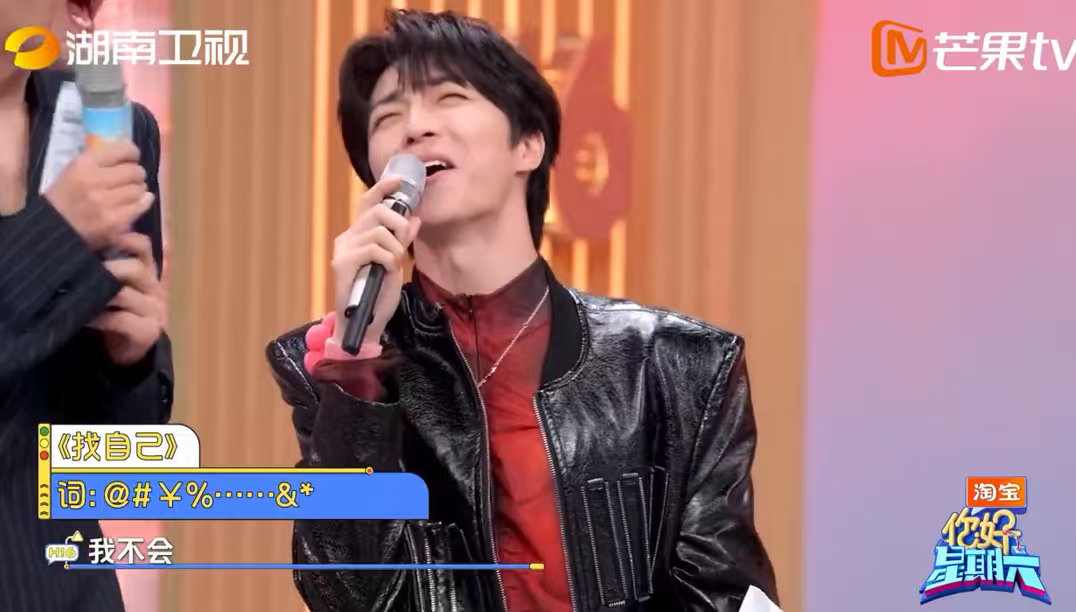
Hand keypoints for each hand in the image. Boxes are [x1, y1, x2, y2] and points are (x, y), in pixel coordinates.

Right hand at [45, 140, 153, 250]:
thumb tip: (130, 150)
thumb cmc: (65, 197)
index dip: (132, 153)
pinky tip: (137, 202)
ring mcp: (106, 203)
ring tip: (131, 192)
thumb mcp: (74, 170)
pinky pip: (140, 206)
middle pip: (134, 171)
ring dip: (139, 189)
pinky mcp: (115, 221)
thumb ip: (99, 160)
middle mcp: (94, 181)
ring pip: (139, 189)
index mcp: (83, 165)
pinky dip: (143, 203)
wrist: (54, 228)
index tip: (132, 157)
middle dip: (136, 174)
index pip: (122, 150)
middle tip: (131, 178)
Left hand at [88, 233, 165, 366]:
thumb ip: (119, 263)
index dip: (124, 239)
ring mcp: (155, 312)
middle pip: (136, 269)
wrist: (129, 353)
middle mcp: (156, 290)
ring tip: (79, 293)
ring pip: (126, 294)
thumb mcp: (120, 286)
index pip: (143, 247)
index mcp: (150, 274)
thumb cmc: (121, 315)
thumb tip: (109, 236)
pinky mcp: (148, 332)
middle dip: (107, 268)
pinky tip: (86, 318)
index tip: (101, 239)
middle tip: (83, 270)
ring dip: (99, 293)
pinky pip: (122, 320)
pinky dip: (100, 318)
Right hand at [332, 176, 421, 344]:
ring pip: (378, 231)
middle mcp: (347, 238)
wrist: (364, 323)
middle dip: (398, 224)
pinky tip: (385, 271)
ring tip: (393, 264)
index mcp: (358, 235)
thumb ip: (401, 241)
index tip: (401, 180)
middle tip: (404, 244)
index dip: (383, 188)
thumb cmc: (377, 295)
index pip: (368, 202)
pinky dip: (388, 260)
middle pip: (377, 212)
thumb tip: (415, 218)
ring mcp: (343, 249)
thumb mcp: (395, 263)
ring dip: (394, 248)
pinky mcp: (342, 262)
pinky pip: (375, 249)